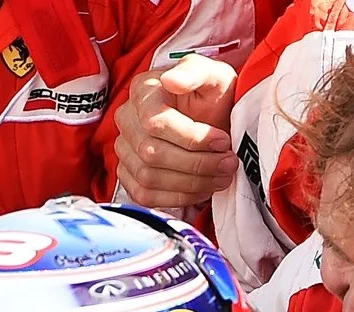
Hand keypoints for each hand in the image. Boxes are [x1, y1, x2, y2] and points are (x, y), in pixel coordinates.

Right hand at [113, 55, 237, 209]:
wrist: (213, 118)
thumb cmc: (213, 96)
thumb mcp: (212, 74)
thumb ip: (194, 71)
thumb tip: (171, 80)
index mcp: (143, 91)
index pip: (156, 123)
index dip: (192, 138)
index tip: (223, 141)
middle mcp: (126, 119)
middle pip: (152, 154)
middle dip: (197, 164)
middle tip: (229, 163)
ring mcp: (124, 149)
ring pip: (149, 178)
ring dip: (192, 184)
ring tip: (221, 176)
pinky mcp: (129, 174)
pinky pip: (146, 196)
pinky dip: (178, 198)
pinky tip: (203, 188)